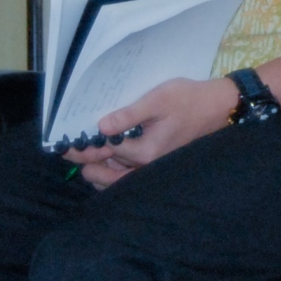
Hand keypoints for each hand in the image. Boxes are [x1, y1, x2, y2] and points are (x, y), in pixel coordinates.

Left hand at [77, 75, 240, 187]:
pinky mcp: (158, 164)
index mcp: (143, 151)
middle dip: (86, 165)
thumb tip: (101, 126)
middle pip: (106, 174)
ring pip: (118, 179)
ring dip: (100, 171)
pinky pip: (130, 176)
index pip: (102, 153)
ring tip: (86, 158)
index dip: (80, 150)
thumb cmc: (189, 100)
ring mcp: (153, 168)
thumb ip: (128, 115)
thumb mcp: (158, 100)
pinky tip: (109, 158)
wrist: (219, 108)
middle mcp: (146, 166)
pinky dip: (115, 171)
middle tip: (70, 153)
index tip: (61, 148)